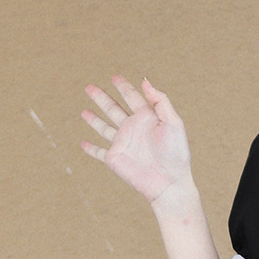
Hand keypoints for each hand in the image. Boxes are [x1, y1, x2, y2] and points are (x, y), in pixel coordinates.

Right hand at [80, 76, 192, 203]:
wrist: (169, 181)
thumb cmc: (176, 153)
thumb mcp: (173, 122)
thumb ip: (160, 100)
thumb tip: (145, 81)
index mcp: (146, 118)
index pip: (132, 97)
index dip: (123, 87)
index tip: (115, 77)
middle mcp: (133, 128)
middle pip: (113, 109)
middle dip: (101, 98)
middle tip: (89, 87)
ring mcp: (122, 143)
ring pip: (103, 127)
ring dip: (93, 119)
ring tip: (84, 111)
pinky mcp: (114, 158)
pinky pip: (99, 152)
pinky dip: (90, 149)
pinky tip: (82, 144)